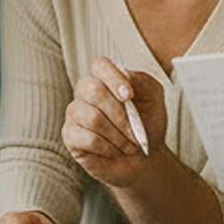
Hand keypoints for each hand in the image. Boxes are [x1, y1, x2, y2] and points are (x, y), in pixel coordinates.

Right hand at [63, 58, 168, 187]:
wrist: (145, 158)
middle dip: (121, 115)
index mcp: (105, 78)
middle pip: (94, 91)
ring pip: (93, 118)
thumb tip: (124, 76)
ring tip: (131, 146)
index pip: (100, 65)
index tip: (129, 97)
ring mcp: (75, 112)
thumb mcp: (153, 98)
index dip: (113, 79)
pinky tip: (116, 151)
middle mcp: (85, 91)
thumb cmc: (148, 124)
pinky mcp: (70, 135)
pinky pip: (89, 139)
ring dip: (119, 136)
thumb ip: (142, 81)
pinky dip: (109, 148)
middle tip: (137, 132)